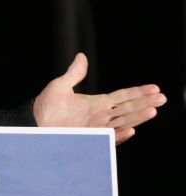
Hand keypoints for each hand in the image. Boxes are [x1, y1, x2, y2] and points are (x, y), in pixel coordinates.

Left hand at [32, 52, 165, 144]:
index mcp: (96, 103)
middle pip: (129, 109)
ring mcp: (97, 128)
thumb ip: (74, 74)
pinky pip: (110, 137)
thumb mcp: (59, 86)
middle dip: (146, 103)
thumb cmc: (45, 106)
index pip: (122, 96)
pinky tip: (131, 129)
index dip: (138, 92)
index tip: (154, 88)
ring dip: (139, 117)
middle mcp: (100, 116)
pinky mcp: (92, 139)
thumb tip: (81, 56)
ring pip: (124, 122)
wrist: (34, 124)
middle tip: (162, 98)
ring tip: (152, 110)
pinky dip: (121, 134)